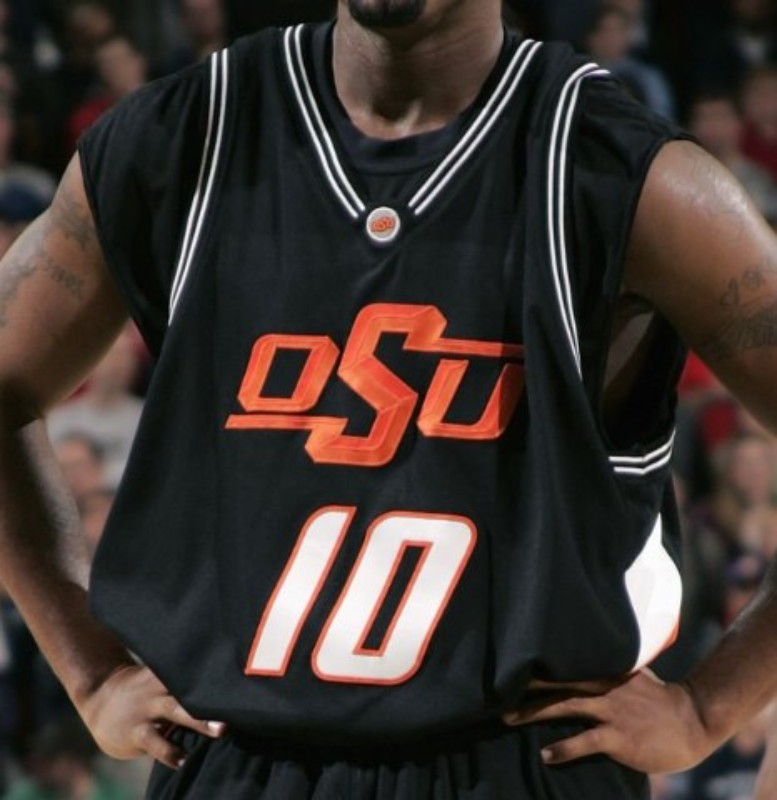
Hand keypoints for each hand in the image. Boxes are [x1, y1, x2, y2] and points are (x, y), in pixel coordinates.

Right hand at [79, 663, 226, 768]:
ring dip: (199, 720)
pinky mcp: (137, 731)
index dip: (220, 670)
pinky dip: (169, 751)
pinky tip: (183, 760)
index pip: (199, 668)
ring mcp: (150, 708)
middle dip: (215, 692)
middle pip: (192, 686)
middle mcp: (164, 686)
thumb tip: (225, 692)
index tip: (245, 672)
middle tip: (240, 699)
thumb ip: (187, 682)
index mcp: (172, 672)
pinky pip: (155, 742)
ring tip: (221, 731)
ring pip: (177, 711)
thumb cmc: (145, 691)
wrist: (100, 696)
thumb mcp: (163, 678)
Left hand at [503, 669, 717, 772]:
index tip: (509, 661)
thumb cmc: (659, 701)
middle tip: (496, 689)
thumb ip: (604, 673)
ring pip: (565, 706)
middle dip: (526, 685)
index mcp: (606, 669)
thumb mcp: (630, 676)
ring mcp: (613, 710)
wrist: (693, 720)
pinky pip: (586, 741)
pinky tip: (546, 755)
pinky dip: (564, 748)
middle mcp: (605, 685)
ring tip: (507, 718)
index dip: (538, 663)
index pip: (566, 662)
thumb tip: (575, 672)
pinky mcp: (620, 737)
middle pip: (558, 680)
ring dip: (534, 712)